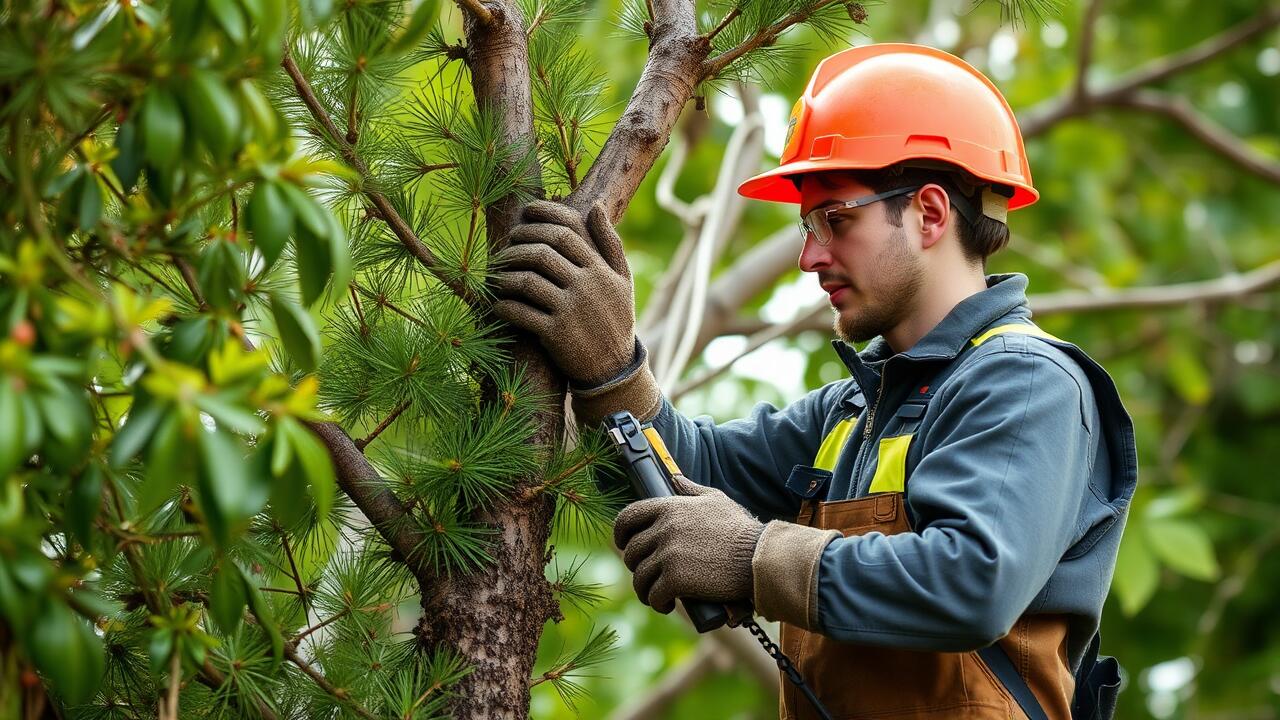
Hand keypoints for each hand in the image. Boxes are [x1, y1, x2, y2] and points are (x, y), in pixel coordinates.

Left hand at [490, 201, 635, 387]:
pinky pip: (521, 313)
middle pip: (543, 252)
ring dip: (505, 275)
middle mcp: (587, 286)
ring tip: (496, 275)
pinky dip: (504, 306)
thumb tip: (595, 206)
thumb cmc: (615, 318)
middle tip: (505, 246)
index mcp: (601, 270)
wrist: (614, 368)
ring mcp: (570, 310)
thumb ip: (609, 242)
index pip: (566, 232)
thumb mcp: (622, 279)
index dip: (542, 218)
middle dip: (518, 245)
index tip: (526, 212)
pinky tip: (497, 303)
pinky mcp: (556, 335)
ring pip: (527, 281)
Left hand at [613, 476, 764, 613]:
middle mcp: (664, 528)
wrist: (759, 557)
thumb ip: (691, 489)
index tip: (623, 545)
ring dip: (645, 590)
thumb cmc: (740, 530)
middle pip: (631, 552)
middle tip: (650, 575)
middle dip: (637, 566)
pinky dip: (658, 603)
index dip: (619, 534)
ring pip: (639, 577)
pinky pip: (653, 595)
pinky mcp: (676, 579)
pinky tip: (667, 605)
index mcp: (669, 507)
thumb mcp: (716, 500)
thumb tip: (675, 478)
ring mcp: (668, 554)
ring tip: (657, 595)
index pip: (627, 517)